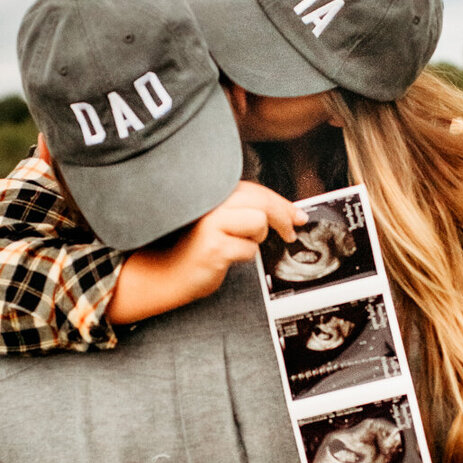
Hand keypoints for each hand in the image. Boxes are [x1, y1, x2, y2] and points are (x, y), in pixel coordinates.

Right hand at [109, 183, 304, 322]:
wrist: (165, 272)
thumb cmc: (194, 249)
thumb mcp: (221, 221)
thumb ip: (246, 210)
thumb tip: (289, 212)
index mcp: (212, 193)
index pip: (255, 190)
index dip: (281, 202)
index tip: (297, 214)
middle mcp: (210, 202)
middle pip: (261, 201)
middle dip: (283, 217)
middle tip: (291, 230)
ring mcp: (211, 223)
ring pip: (258, 222)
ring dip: (257, 238)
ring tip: (240, 245)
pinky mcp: (214, 246)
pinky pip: (248, 250)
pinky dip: (244, 256)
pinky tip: (226, 258)